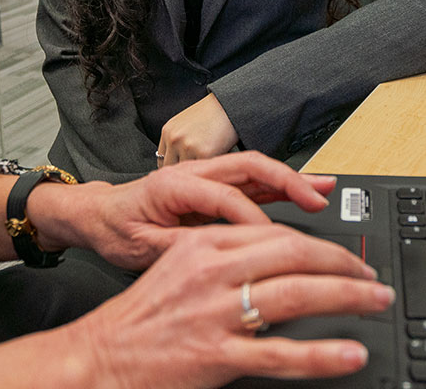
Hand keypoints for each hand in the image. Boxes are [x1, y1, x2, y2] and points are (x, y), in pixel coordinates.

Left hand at [28, 151, 337, 271]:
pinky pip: (252, 183)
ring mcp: (205, 176)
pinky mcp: (213, 187)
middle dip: (287, 182)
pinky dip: (281, 187)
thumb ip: (177, 250)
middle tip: (318, 199)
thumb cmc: (115, 230)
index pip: (223, 197)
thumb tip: (211, 258)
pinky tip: (308, 194)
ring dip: (291, 179)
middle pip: (248, 168)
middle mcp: (192, 172)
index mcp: (172, 185)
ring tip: (326, 189)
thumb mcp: (140, 248)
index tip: (274, 242)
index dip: (252, 219)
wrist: (99, 215)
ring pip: (255, 171)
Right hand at [74, 223, 391, 388]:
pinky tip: (349, 353)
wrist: (98, 358)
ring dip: (348, 296)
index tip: (346, 255)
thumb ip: (222, 259)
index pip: (276, 232)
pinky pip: (282, 354)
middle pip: (296, 253)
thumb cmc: (138, 321)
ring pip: (298, 294)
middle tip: (373, 277)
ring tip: (376, 302)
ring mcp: (215, 313)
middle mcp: (212, 271)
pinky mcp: (216, 355)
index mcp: (204, 246)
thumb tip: (275, 261)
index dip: (322, 242)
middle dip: (345, 263)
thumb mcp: (177, 269)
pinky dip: (323, 354)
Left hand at [158, 93, 238, 164]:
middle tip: (194, 167)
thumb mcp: (184, 124)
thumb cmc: (210, 115)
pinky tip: (213, 159)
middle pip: (170, 167)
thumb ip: (175, 142)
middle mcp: (174, 139)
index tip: (181, 167)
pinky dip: (208, 168)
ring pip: (186, 171)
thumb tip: (173, 162)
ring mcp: (187, 147)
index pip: (160, 159)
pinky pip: (202, 169)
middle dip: (182, 169)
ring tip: (206, 161)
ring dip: (195, 170)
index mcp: (167, 131)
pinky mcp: (203, 153)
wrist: (228, 107)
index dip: (173, 165)